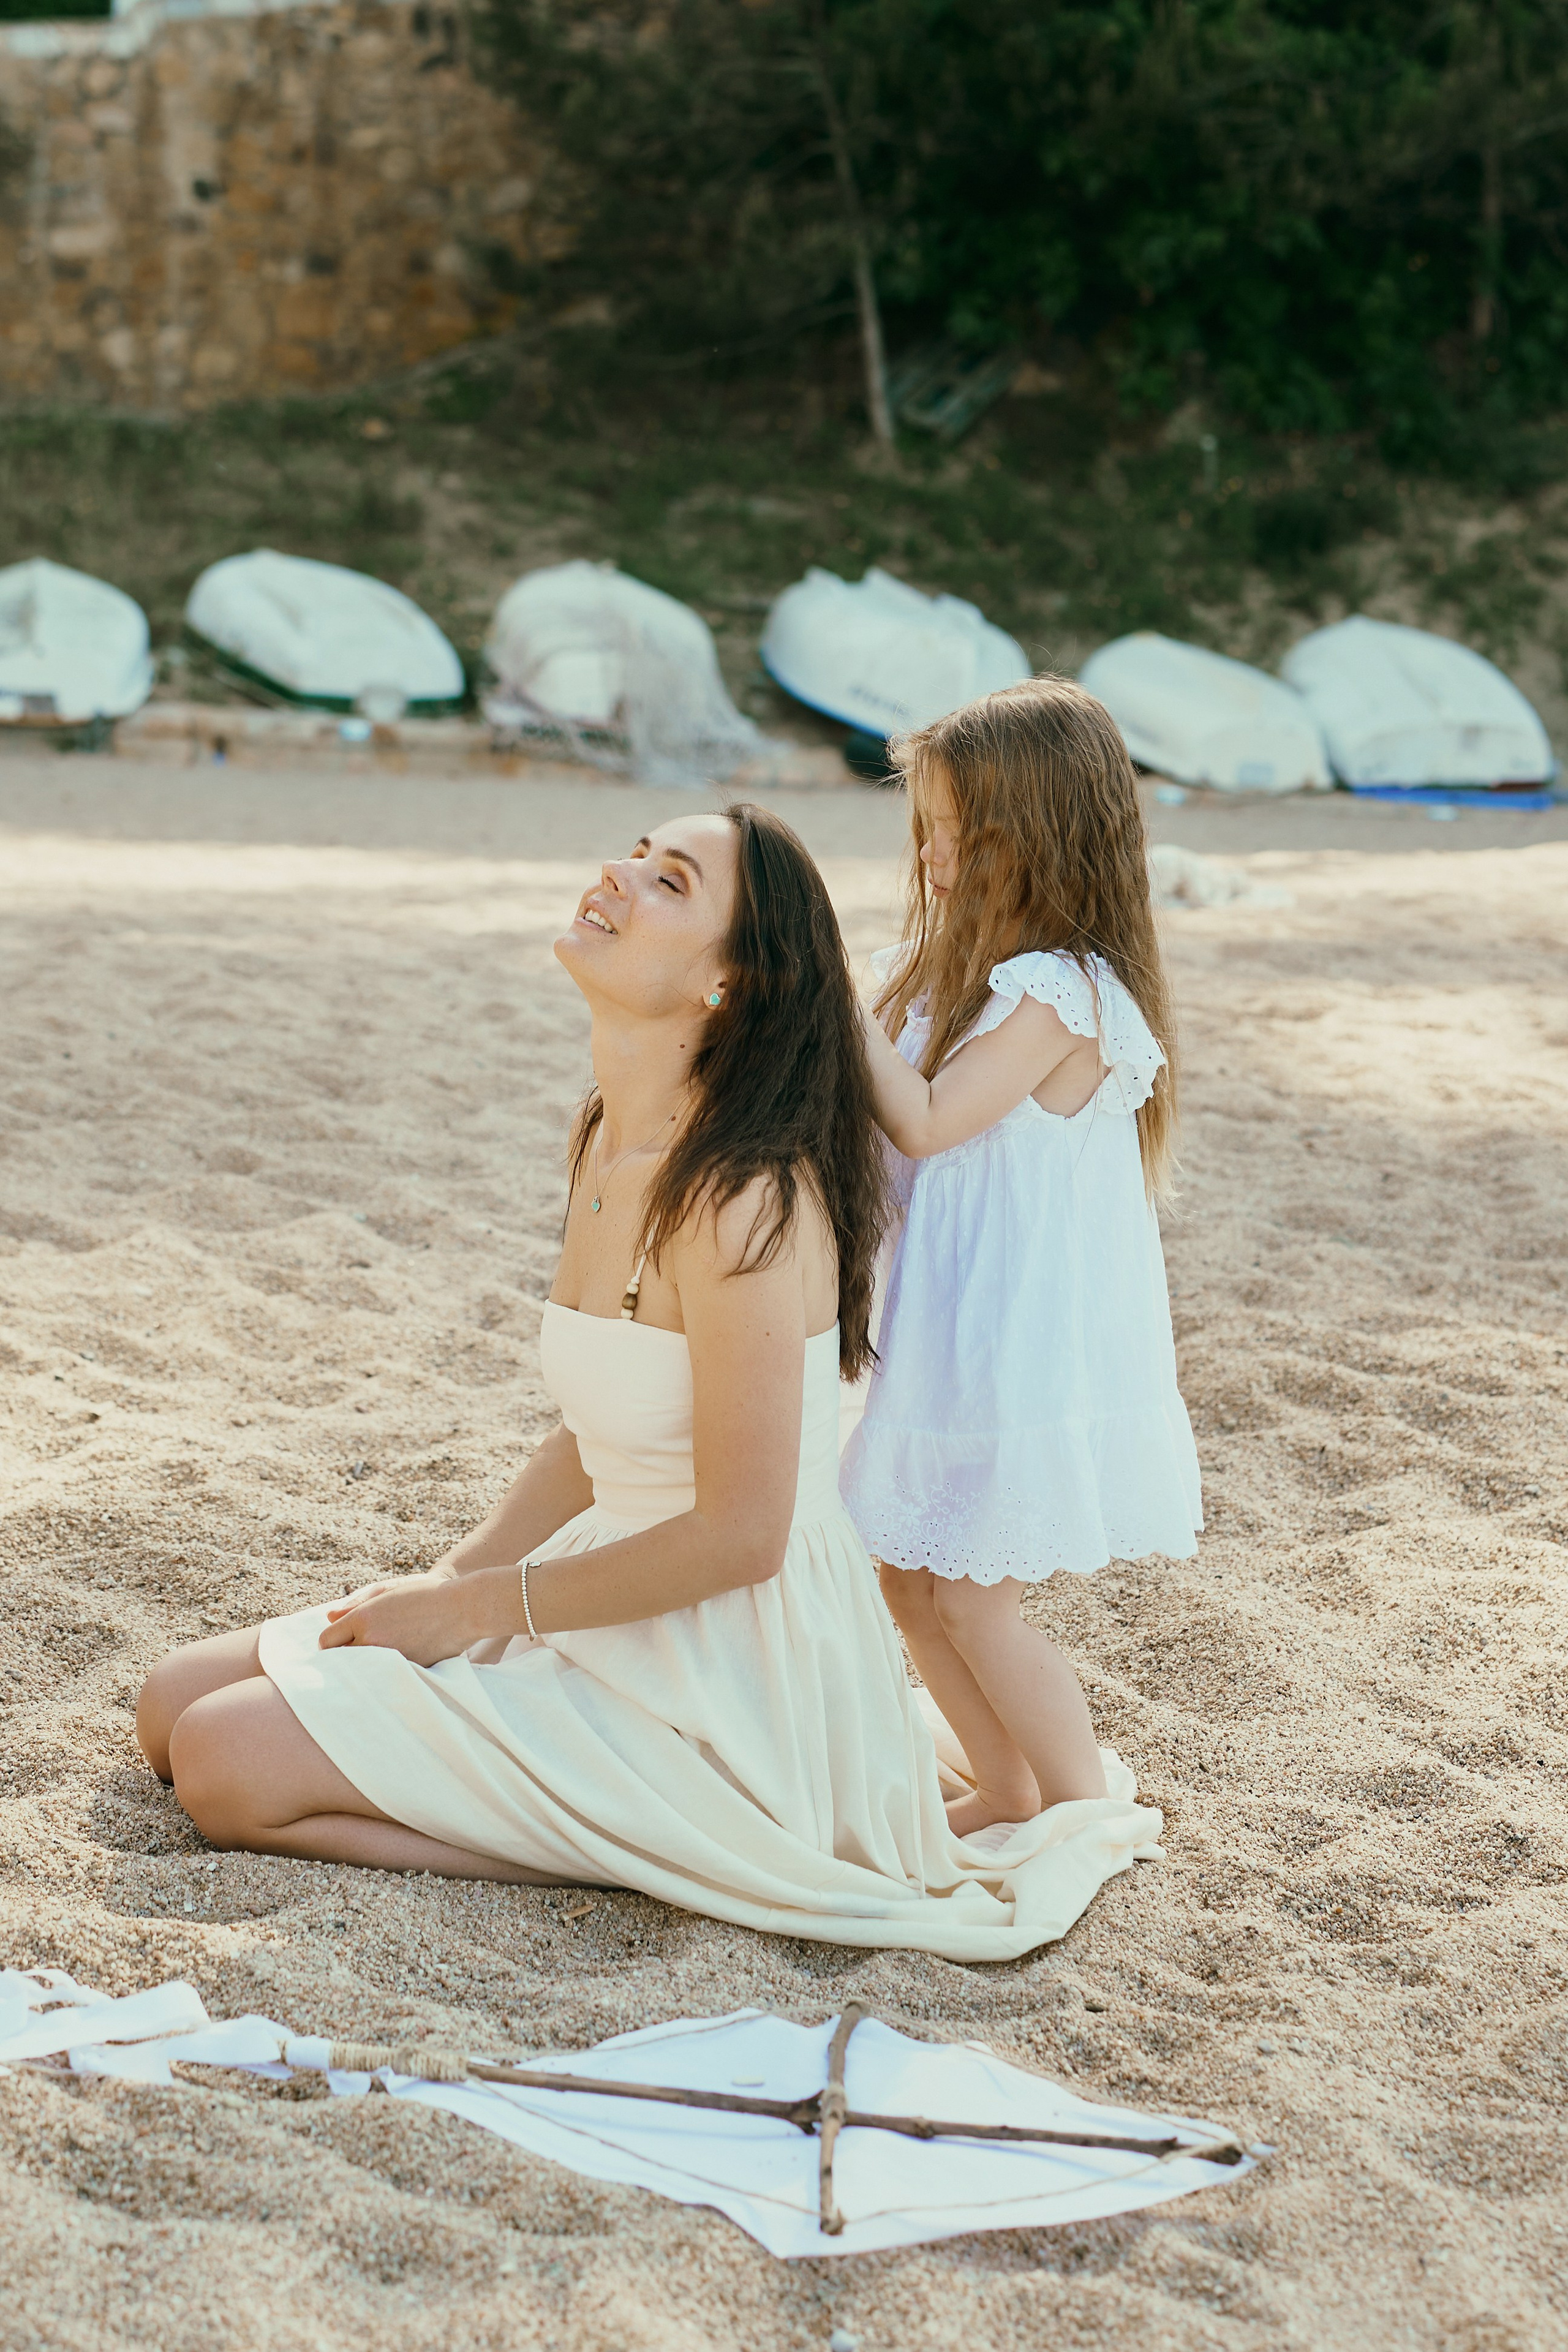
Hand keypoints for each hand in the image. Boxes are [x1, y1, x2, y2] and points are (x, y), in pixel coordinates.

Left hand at [319, 1568, 482, 1665]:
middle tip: (356, 1652)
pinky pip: (384, 1677)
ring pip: (361, 1672)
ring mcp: (389, 1658)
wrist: (464, 1609)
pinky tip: (393, 1663)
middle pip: (340, 1660)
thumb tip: (330, 1617)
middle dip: (345, 1656)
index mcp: (363, 1617)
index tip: (340, 1642)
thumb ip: (355, 1604)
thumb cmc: (426, 1594)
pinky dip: (385, 1672)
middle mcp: (372, 1640)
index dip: (331, 1642)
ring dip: (364, 1666)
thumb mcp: (388, 1591)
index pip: (327, 1640)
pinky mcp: (405, 1671)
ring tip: (375, 1658)